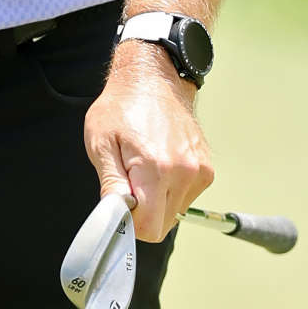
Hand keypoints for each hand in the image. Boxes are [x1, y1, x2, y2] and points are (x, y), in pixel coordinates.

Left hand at [84, 40, 213, 242]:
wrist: (152, 80)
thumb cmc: (122, 108)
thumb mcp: (101, 144)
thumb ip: (111, 185)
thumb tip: (116, 215)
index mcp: (157, 169)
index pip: (149, 227)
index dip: (130, 222)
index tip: (120, 204)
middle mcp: (185, 173)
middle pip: (163, 225)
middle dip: (142, 212)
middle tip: (128, 183)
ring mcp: (200, 171)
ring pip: (174, 213)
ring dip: (157, 201)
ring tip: (144, 169)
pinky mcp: (206, 169)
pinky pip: (185, 197)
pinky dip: (170, 190)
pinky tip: (160, 165)